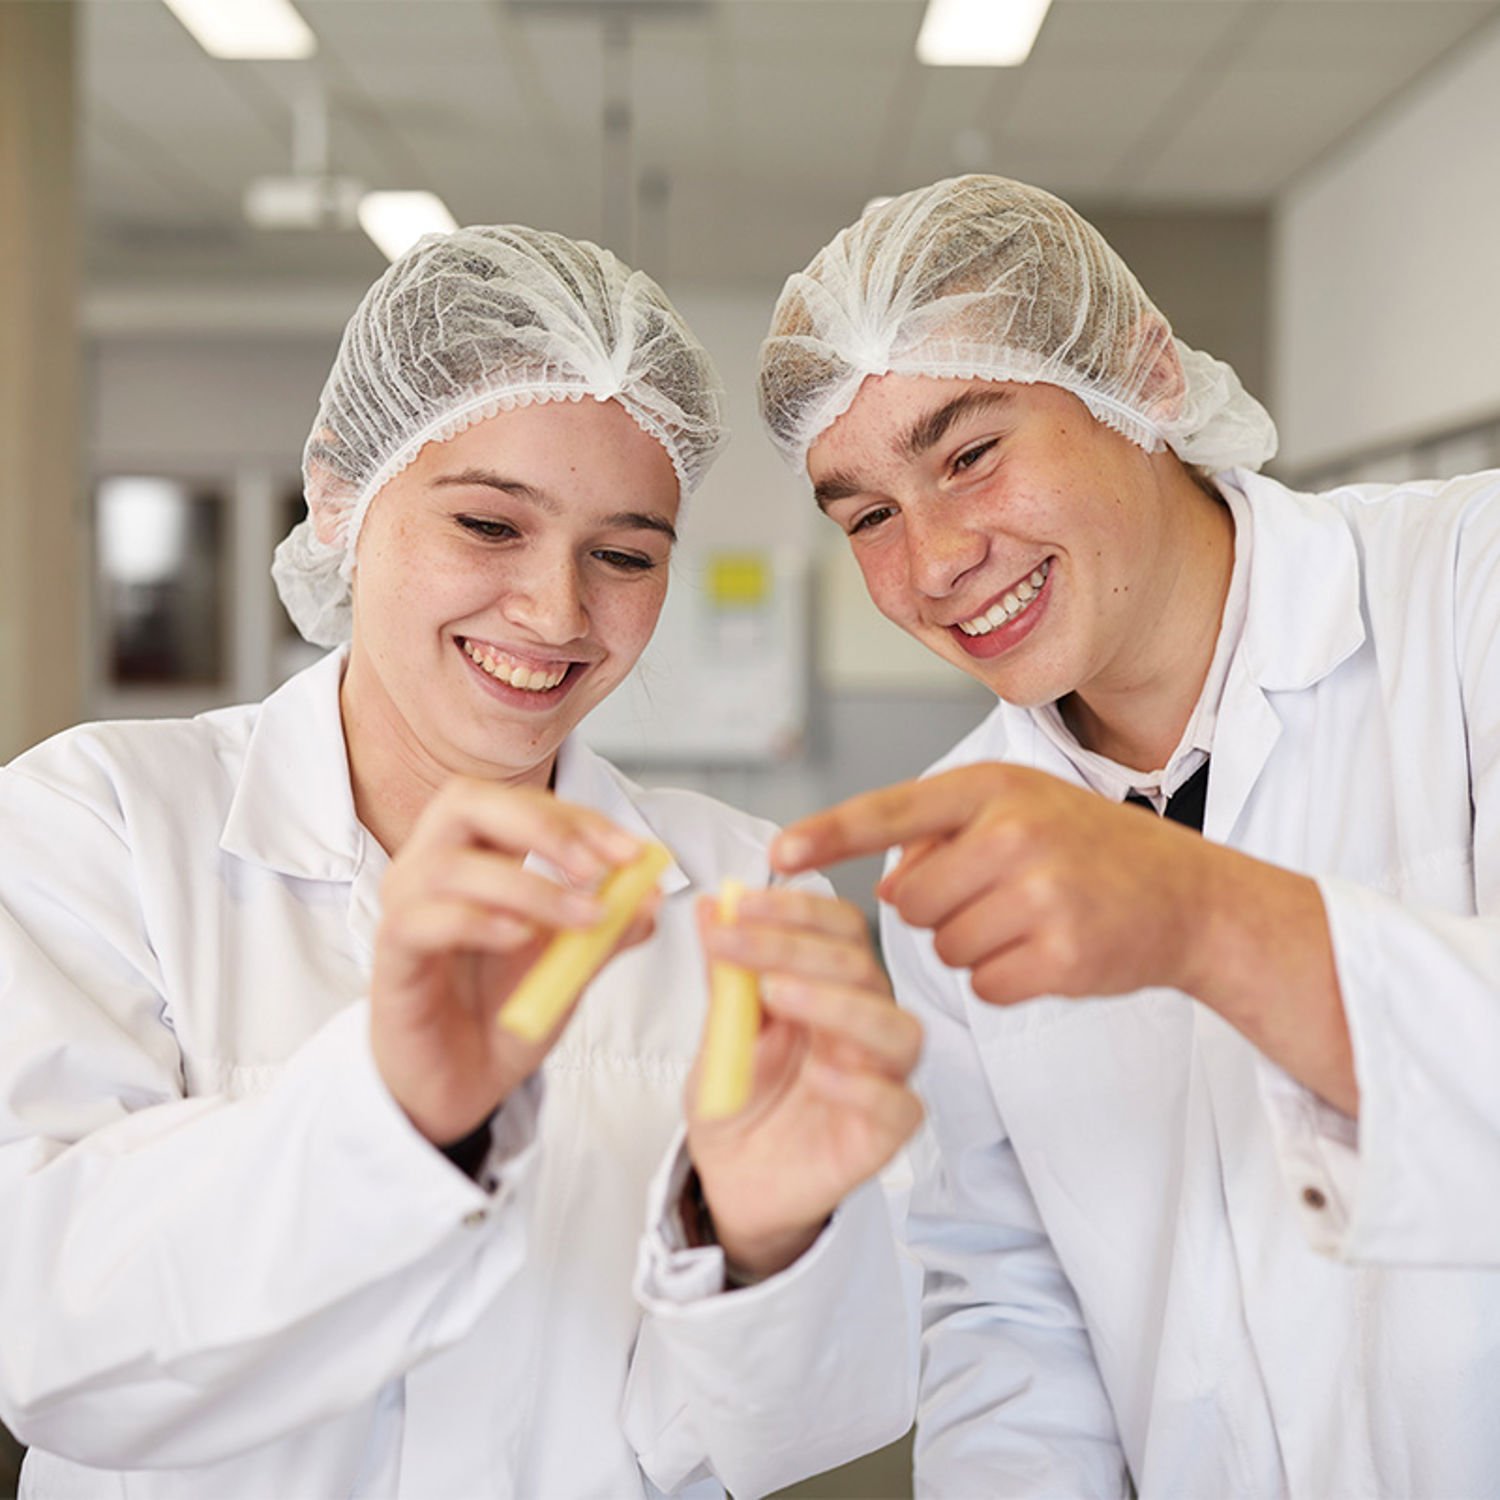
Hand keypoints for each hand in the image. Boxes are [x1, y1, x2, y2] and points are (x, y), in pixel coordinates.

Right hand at [371, 778, 653, 1146]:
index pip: (519, 803)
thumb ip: (607, 928)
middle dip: (542, 825)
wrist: (463, 1084)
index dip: (578, 819)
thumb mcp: (570, 966)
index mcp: (473, 853)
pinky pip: (422, 920)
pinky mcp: (391, 956)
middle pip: (466, 801)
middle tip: (596, 869)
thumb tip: (652, 894)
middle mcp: (429, 867)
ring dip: (528, 887)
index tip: (633, 852)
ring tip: (579, 919)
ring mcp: (404, 908)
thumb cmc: (504, 1011)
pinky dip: (478, 922)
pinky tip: (521, 939)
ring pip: (450, 865)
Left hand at [686, 887, 922, 1279]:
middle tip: (739, 945)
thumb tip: (715, 904)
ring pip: (896, 1029)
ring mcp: (880, 1078)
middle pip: (861, 969)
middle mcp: (863, 1024)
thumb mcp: (720, 1029)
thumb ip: (725, 972)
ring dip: (837, 1004)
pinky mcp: (883, 1134)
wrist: (731, 1179)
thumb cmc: (739, 1099)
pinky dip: (862, 1086)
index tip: (742, 903)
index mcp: (831, 987)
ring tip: (777, 994)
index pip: (839, 928)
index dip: (796, 909)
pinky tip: (820, 1073)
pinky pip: (898, 1105)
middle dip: (796, 947)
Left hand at [778, 764, 1216, 1002]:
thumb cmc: (1092, 850)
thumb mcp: (1020, 809)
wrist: (1190, 897)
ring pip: (943, 948)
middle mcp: (1013, 832)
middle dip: (937, 911)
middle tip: (998, 895)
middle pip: (908, 902)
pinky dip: (1007, 980)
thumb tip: (884, 886)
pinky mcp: (1061, 953)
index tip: (777, 855)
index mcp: (994, 788)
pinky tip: (1049, 951)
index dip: (827, 835)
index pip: (890, 811)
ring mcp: (1040, 894)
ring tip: (1031, 919)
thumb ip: (944, 834)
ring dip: (974, 946)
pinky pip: (985, 986)